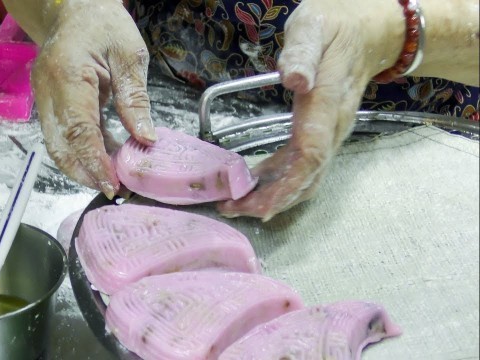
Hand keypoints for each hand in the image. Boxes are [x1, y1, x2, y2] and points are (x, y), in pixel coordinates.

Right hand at [7, 0, 155, 198]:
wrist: (73, 9)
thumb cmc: (103, 25)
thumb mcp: (129, 55)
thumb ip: (134, 98)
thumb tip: (145, 139)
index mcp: (68, 75)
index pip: (78, 129)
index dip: (94, 161)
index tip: (112, 185)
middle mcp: (48, 91)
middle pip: (59, 145)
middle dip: (84, 173)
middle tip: (113, 190)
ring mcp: (44, 98)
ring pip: (57, 145)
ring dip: (82, 166)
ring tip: (112, 179)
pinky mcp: (48, 104)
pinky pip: (62, 135)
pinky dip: (81, 151)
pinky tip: (104, 158)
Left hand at [217, 0, 406, 220]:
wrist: (366, 32)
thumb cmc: (335, 27)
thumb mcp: (315, 27)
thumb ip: (303, 52)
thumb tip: (295, 80)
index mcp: (327, 103)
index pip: (311, 153)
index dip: (288, 183)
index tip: (263, 205)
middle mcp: (333, 127)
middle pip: (306, 176)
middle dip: (272, 199)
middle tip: (232, 208)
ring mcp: (329, 134)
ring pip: (305, 178)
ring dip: (272, 196)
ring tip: (234, 203)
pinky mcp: (321, 134)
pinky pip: (301, 166)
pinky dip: (277, 180)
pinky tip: (252, 183)